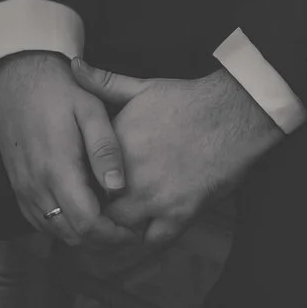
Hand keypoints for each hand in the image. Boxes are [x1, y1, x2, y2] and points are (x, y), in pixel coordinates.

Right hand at [0, 51, 136, 248]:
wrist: (19, 77)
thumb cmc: (59, 91)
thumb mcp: (90, 110)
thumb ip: (105, 149)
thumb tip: (118, 187)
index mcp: (58, 168)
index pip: (87, 223)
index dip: (113, 235)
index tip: (133, 232)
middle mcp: (36, 184)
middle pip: (72, 235)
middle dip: (102, 241)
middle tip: (126, 231)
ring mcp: (23, 187)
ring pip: (55, 231)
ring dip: (82, 235)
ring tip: (107, 224)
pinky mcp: (17, 184)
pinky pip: (39, 220)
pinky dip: (61, 225)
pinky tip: (80, 212)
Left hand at [72, 61, 281, 249]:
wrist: (232, 116)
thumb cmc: (187, 101)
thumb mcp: (140, 88)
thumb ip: (103, 82)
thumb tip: (74, 67)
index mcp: (114, 147)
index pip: (82, 175)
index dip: (81, 181)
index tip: (84, 182)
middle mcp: (129, 176)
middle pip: (97, 207)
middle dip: (96, 208)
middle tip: (100, 207)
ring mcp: (154, 198)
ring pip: (121, 228)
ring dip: (119, 227)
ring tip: (120, 222)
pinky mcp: (180, 214)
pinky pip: (155, 240)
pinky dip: (149, 238)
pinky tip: (149, 228)